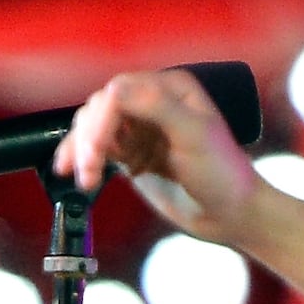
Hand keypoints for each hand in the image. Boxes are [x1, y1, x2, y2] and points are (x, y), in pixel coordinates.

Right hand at [55, 71, 268, 239]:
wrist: (230, 214)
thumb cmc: (222, 172)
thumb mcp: (194, 132)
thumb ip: (156, 106)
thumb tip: (113, 90)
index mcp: (168, 89)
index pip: (119, 92)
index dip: (102, 118)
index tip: (98, 149)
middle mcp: (150, 103)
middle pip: (100, 108)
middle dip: (89, 137)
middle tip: (89, 169)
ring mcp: (139, 130)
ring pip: (93, 128)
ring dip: (82, 150)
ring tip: (85, 179)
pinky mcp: (131, 156)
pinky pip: (97, 150)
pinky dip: (82, 160)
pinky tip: (73, 173)